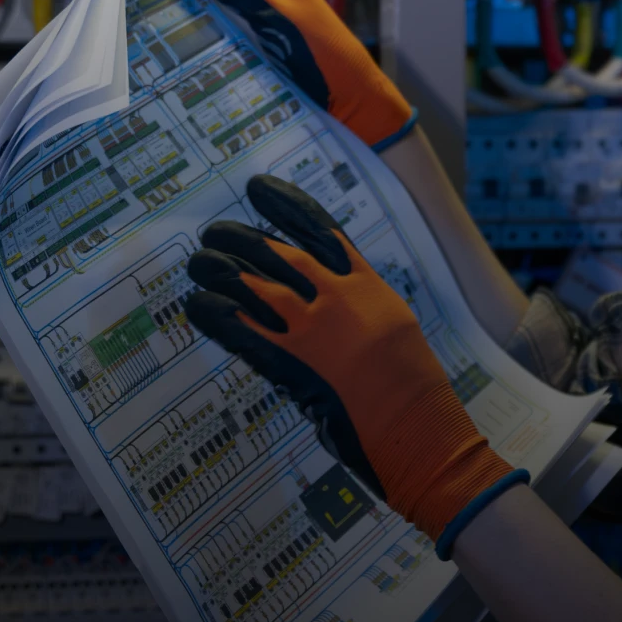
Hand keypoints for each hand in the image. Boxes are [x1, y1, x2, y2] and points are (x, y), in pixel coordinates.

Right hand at [183, 0, 415, 151]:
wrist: (356, 108)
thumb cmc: (323, 56)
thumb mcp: (274, 17)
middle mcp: (276, 4)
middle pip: (225, 2)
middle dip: (200, 14)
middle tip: (157, 26)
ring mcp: (273, 34)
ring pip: (229, 31)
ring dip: (210, 42)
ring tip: (170, 52)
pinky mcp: (271, 62)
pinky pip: (239, 55)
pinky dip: (224, 62)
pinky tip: (198, 72)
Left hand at [185, 175, 527, 556]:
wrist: (424, 433)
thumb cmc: (415, 391)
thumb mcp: (394, 331)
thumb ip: (360, 308)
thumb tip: (329, 298)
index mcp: (367, 286)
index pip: (320, 230)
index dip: (285, 205)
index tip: (259, 188)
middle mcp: (339, 298)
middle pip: (279, 252)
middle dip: (241, 238)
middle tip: (215, 231)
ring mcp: (315, 330)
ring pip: (255, 283)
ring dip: (221, 269)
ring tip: (199, 261)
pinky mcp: (294, 365)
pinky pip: (243, 330)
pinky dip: (217, 314)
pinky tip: (197, 305)